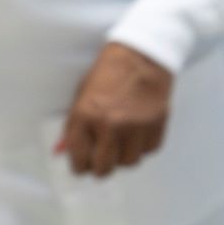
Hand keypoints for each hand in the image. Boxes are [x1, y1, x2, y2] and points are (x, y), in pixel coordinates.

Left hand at [57, 42, 175, 178]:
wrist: (141, 56)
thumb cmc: (109, 74)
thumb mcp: (82, 97)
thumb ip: (75, 127)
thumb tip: (66, 151)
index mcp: (86, 116)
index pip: (79, 159)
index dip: (80, 166)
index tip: (83, 165)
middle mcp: (110, 124)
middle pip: (104, 168)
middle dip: (101, 167)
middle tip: (103, 161)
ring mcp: (136, 125)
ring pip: (129, 162)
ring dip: (125, 156)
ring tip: (123, 143)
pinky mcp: (157, 123)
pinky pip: (149, 150)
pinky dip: (143, 146)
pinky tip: (138, 133)